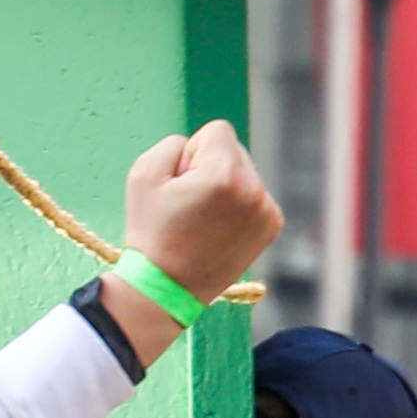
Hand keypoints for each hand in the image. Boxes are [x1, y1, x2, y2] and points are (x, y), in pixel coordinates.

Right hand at [101, 120, 281, 365]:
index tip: (181, 182)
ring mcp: (266, 210)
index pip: (217, 130)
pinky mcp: (272, 226)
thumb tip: (201, 147)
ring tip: (203, 219)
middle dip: (212, 166)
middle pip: (235, 150)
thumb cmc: (151, 231)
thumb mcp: (143, 174)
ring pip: (246, 173)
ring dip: (227, 186)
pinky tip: (219, 228)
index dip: (192, 152)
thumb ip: (173, 144)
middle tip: (189, 203)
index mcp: (224, 173)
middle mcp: (254, 189)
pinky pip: (255, 195)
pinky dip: (239, 205)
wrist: (166, 287)